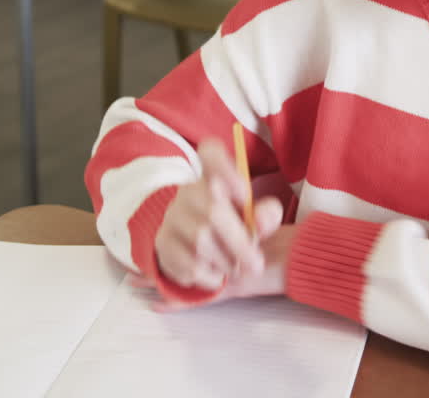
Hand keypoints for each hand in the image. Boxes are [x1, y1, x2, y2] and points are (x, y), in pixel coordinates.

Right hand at [153, 138, 284, 291]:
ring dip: (226, 262)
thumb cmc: (231, 226)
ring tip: (236, 268)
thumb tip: (263, 218)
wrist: (193, 246)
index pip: (211, 153)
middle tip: (256, 264)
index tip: (243, 191)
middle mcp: (188, 190)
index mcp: (214, 175)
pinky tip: (215, 273)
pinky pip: (188, 265)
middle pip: (213, 211)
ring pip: (201, 242)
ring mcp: (172, 217)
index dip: (225, 168)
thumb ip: (265, 214)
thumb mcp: (252, 217)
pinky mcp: (162, 244)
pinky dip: (209, 276)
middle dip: (240, 243)